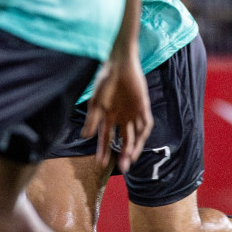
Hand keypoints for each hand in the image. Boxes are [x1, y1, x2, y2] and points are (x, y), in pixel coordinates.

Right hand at [81, 52, 152, 172]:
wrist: (118, 63)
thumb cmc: (104, 81)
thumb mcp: (95, 103)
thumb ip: (92, 119)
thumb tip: (85, 137)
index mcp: (108, 117)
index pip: (106, 138)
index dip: (103, 150)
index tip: (100, 163)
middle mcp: (121, 117)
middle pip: (123, 140)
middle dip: (122, 154)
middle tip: (121, 168)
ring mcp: (133, 113)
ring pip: (135, 135)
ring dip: (133, 147)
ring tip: (129, 159)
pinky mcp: (143, 106)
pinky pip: (146, 123)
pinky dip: (143, 133)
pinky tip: (139, 141)